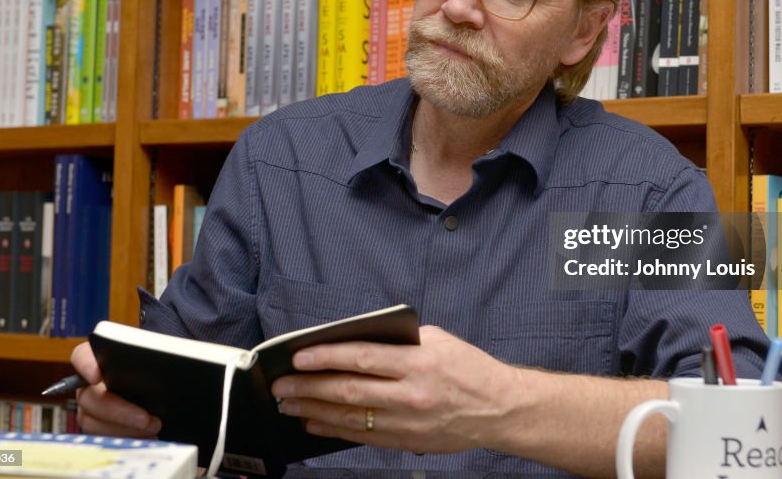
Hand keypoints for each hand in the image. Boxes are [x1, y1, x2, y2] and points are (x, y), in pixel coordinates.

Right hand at [70, 341, 161, 437]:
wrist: (170, 385)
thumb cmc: (162, 365)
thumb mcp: (162, 355)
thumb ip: (157, 354)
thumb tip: (167, 362)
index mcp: (102, 358)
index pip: (82, 356)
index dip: (86, 365)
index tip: (97, 376)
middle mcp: (91, 383)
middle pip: (89, 397)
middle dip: (118, 411)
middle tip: (145, 418)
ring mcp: (92, 406)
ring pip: (93, 422)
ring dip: (125, 429)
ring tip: (154, 427)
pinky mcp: (101, 426)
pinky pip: (105, 437)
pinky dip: (127, 438)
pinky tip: (149, 436)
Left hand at [270, 325, 518, 454]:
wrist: (500, 408)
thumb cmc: (469, 368)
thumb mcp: (438, 340)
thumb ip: (400, 341)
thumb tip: (356, 341)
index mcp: (419, 362)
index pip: (362, 357)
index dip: (326, 356)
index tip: (299, 356)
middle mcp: (411, 393)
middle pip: (349, 390)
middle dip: (309, 387)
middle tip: (281, 385)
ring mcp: (408, 421)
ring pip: (350, 417)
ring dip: (314, 410)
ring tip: (289, 404)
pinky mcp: (407, 441)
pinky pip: (362, 436)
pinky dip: (334, 430)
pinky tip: (315, 422)